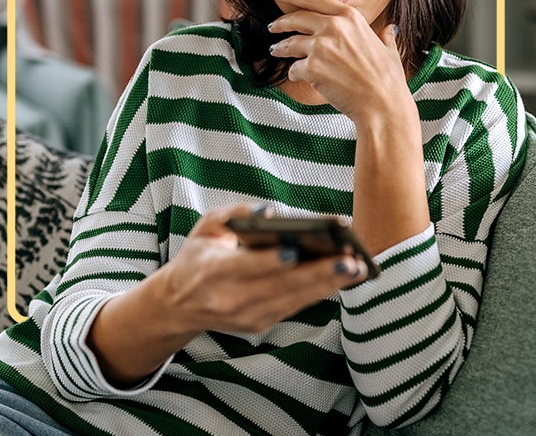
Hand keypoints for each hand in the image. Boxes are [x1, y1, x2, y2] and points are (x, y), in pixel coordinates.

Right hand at [156, 204, 369, 333]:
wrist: (179, 304)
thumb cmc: (199, 256)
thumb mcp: (206, 227)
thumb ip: (236, 213)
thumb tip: (270, 210)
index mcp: (212, 272)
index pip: (245, 268)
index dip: (271, 262)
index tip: (296, 250)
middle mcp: (229, 300)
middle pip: (279, 287)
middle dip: (317, 274)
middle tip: (349, 260)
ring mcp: (245, 317)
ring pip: (293, 301)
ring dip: (327, 286)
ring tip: (356, 268)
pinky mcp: (258, 325)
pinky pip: (293, 307)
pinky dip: (318, 293)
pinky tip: (342, 279)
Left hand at [267, 0, 409, 121]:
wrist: (382, 104)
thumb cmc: (388, 80)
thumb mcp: (389, 50)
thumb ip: (385, 36)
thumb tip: (390, 29)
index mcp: (350, 17)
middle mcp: (334, 26)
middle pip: (296, 17)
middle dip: (280, 22)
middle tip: (272, 26)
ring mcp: (321, 46)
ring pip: (290, 43)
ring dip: (280, 47)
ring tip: (275, 50)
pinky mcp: (312, 67)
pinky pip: (294, 68)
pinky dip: (294, 73)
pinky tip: (297, 76)